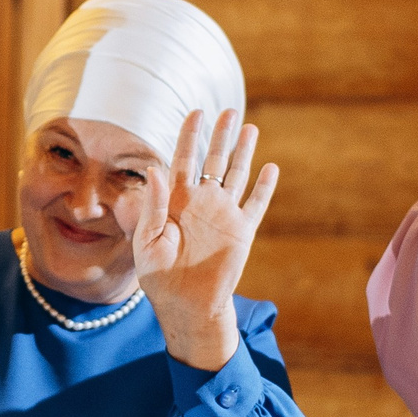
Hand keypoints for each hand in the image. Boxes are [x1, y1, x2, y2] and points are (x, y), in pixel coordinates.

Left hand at [133, 110, 278, 371]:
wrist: (185, 305)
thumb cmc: (159, 276)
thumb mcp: (147, 239)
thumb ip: (153, 204)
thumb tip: (154, 168)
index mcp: (175, 200)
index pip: (182, 159)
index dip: (189, 136)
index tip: (195, 112)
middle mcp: (201, 202)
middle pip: (213, 160)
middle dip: (221, 135)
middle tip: (229, 111)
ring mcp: (223, 215)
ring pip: (236, 175)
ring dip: (243, 152)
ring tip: (249, 127)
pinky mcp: (242, 231)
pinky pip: (255, 204)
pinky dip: (263, 186)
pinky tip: (270, 168)